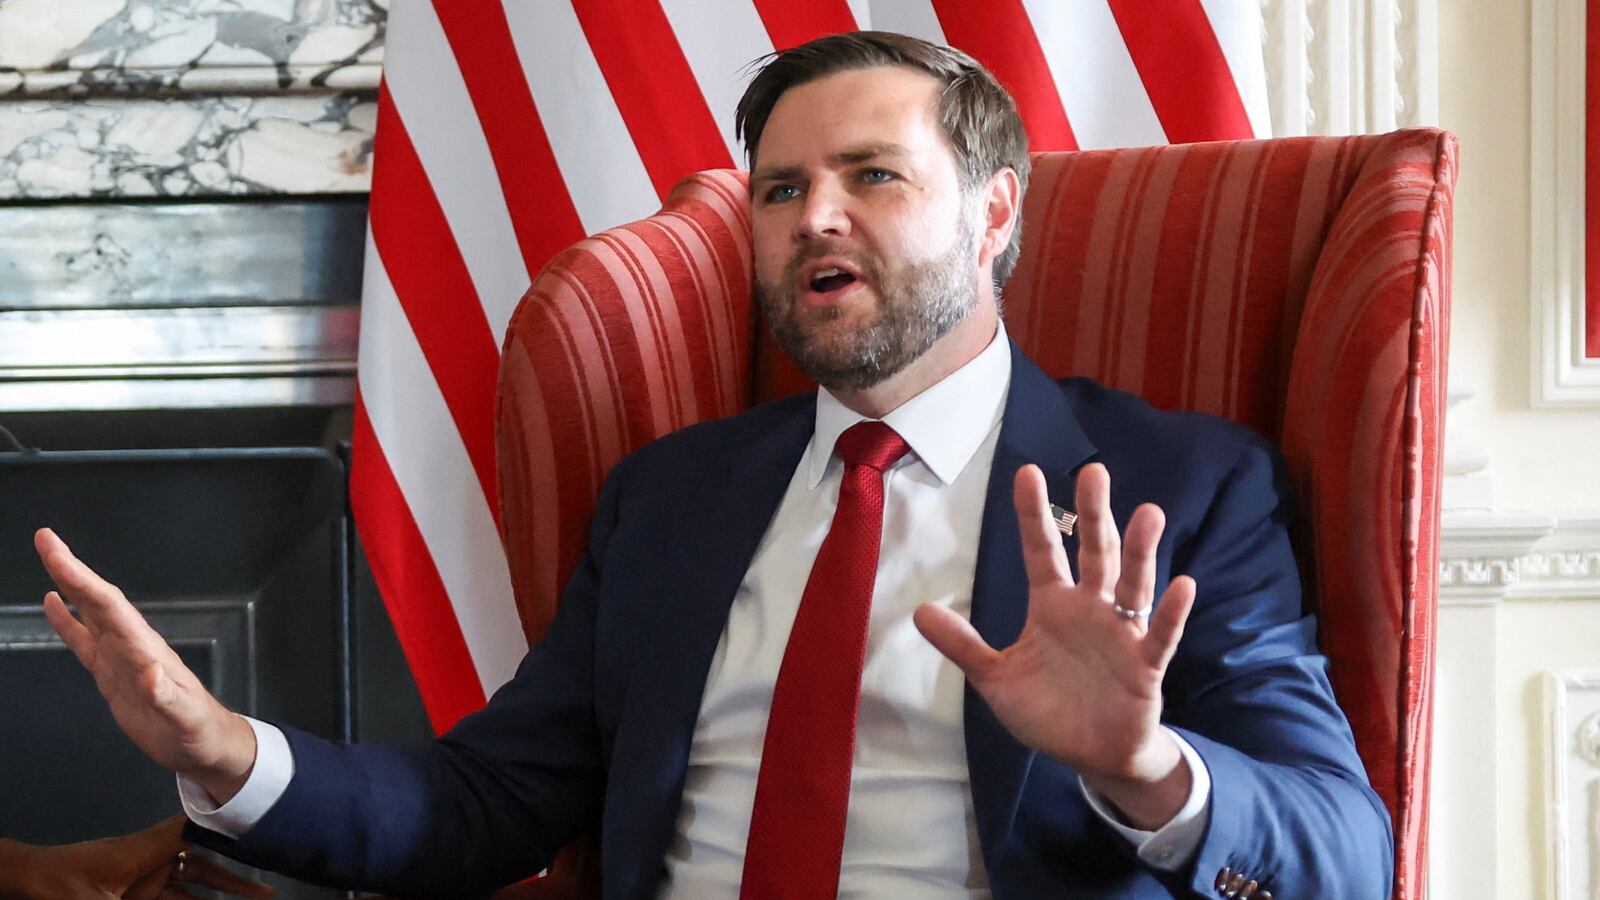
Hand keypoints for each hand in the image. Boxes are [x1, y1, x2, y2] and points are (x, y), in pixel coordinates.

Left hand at [0, 814, 273, 899]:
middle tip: (263, 891)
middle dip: (233, 879)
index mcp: (146, 852)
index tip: (254, 834)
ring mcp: (144, 879)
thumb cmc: (57, 882)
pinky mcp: (135, 894)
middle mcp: (151, 862)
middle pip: (202, 866)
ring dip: (217, 896)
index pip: (195, 832)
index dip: (225, 830)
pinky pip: (173, 899)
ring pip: (190, 887)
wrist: (27, 880)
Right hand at [35, 528, 256, 803]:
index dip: (81, 578)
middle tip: (44, 540)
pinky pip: (84, 641)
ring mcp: (121, 658)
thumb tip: (149, 674)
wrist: (204, 745)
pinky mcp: (113, 674)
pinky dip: (67, 622)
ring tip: (49, 559)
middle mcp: (131, 645)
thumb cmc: (198, 730)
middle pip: (96, 600)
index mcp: (144, 649)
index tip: (56, 552)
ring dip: (69, 586)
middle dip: (71, 570)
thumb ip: (167, 697)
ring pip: (89, 614)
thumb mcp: (185, 718)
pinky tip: (53, 604)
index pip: (108, 606)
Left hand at [914, 463, 1196, 828]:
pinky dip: (1170, 613)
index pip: (1041, 551)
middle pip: (1092, 553)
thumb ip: (963, 645)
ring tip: (1148, 514)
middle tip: (1094, 472)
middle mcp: (1089, 609)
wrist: (1090, 755)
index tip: (1028, 472)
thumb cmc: (1047, 710)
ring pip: (1131, 585)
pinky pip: (1159, 636)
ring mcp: (1121, 634)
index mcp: (1051, 605)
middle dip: (1092, 515)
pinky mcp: (1145, 665)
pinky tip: (1181, 585)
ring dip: (1140, 551)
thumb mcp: (997, 678)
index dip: (1034, 514)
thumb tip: (918, 612)